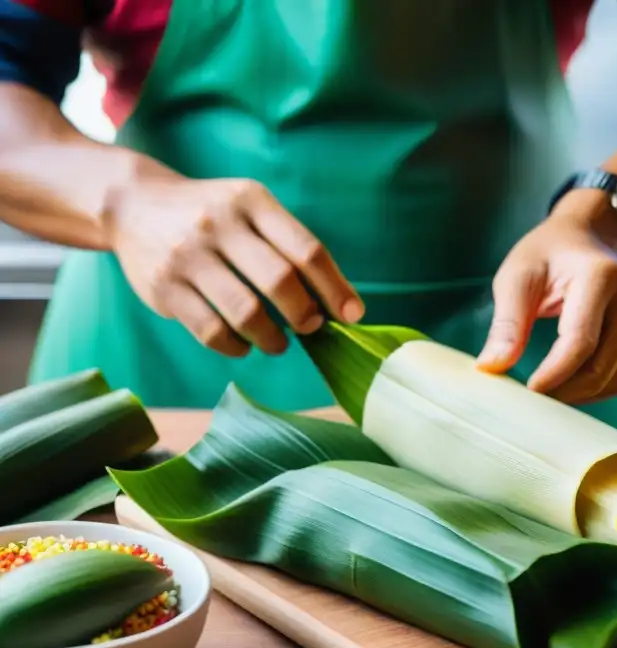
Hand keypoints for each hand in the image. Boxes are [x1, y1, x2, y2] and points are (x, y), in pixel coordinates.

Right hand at [104, 176, 363, 356]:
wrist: (133, 205)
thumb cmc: (214, 214)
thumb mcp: (251, 207)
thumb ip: (290, 245)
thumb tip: (339, 302)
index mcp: (251, 200)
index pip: (306, 249)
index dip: (335, 287)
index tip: (352, 314)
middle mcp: (217, 224)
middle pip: (279, 281)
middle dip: (305, 314)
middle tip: (310, 326)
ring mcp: (187, 255)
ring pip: (246, 312)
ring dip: (273, 338)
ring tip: (279, 342)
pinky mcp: (163, 287)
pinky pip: (210, 331)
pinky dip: (236, 347)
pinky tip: (244, 345)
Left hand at [476, 206, 616, 404]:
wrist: (588, 237)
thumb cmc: (549, 256)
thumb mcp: (517, 277)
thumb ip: (506, 323)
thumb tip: (493, 367)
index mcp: (601, 275)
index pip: (580, 341)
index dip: (554, 374)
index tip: (529, 392)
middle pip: (599, 367)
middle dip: (562, 390)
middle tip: (531, 395)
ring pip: (614, 379)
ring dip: (580, 391)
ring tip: (552, 376)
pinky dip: (600, 385)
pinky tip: (579, 370)